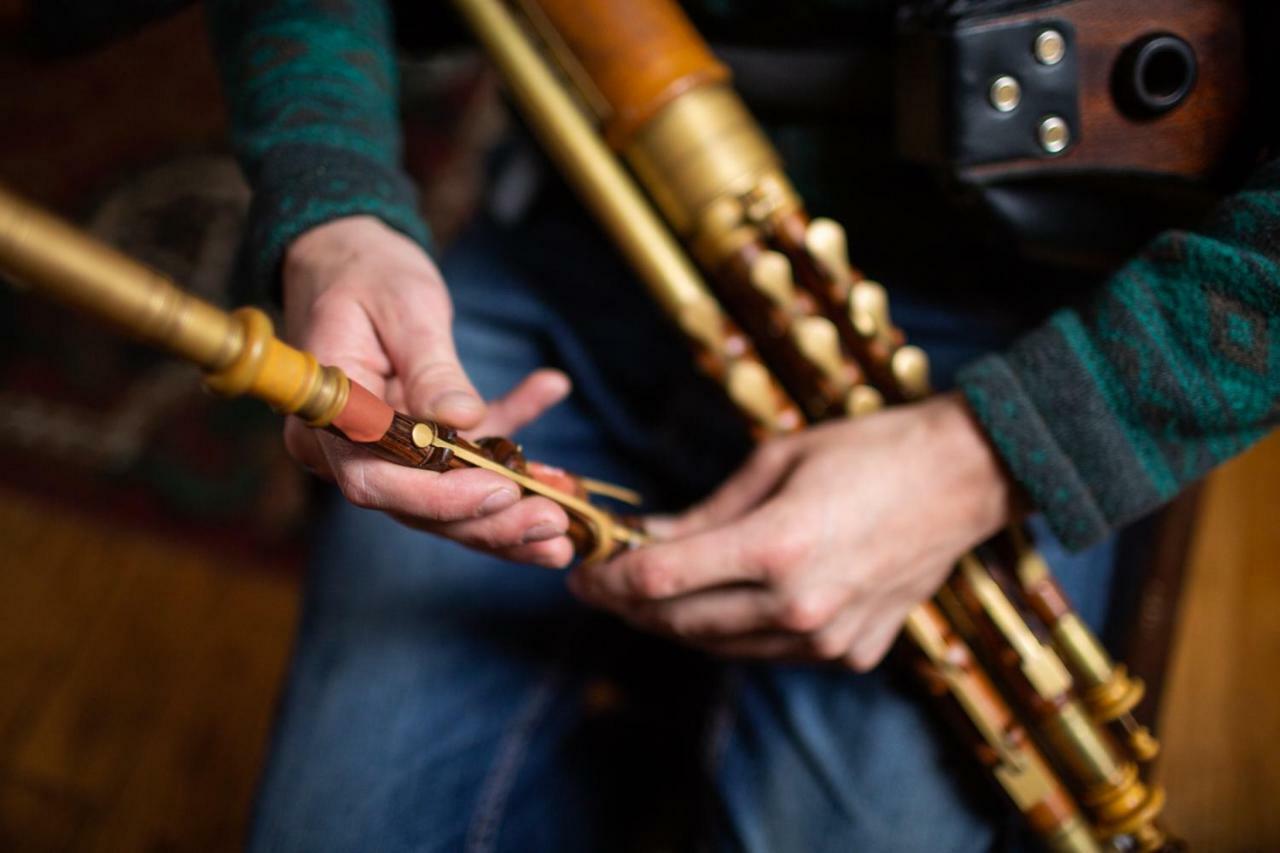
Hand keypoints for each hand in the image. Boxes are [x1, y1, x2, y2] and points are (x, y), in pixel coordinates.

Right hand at [281, 216, 573, 566]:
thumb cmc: (366, 271)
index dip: (439, 498)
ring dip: (508, 511)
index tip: (500, 491)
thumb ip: (432, 368)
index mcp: (328, 417)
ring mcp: (383, 448)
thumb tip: (463, 419)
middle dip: (488, 522)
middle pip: (416, 506)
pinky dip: (514, 431)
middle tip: (553, 526)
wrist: (348, 252)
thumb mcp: (404, 309)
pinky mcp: (421, 437)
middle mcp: (347, 447)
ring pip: (446, 498)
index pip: (375, 480)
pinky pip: (469, 452)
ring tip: (566, 517)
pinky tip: (549, 387)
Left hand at [569, 393, 1015, 668]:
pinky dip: (738, 630)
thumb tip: (647, 539)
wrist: (964, 478)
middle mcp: (799, 605)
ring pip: (722, 646)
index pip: (660, 579)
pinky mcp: (853, 652)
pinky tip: (726, 600)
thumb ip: (706, 513)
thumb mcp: (775, 463)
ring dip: (678, 621)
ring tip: (652, 593)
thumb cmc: (868, 452)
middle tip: (604, 585)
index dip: (609, 579)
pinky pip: (772, 651)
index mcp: (775, 547)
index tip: (583, 572)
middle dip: (630, 605)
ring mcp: (829, 638)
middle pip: (681, 621)